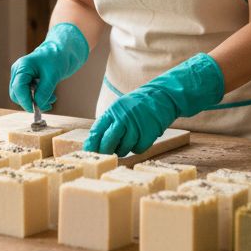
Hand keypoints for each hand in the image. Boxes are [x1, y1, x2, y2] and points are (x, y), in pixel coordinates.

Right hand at [8, 22, 88, 111]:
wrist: (63, 50)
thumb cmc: (58, 58)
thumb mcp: (53, 76)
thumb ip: (44, 91)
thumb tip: (38, 105)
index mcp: (22, 66)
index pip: (18, 88)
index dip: (25, 101)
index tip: (36, 109)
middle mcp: (18, 71)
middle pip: (17, 94)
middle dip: (31, 102)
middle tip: (47, 105)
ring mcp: (21, 75)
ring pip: (22, 95)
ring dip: (36, 101)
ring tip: (52, 99)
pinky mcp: (26, 79)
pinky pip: (28, 93)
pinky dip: (37, 97)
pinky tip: (50, 96)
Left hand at [85, 53, 223, 156]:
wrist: (161, 96)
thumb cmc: (138, 104)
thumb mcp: (120, 108)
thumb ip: (109, 122)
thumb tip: (96, 142)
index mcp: (113, 111)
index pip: (97, 131)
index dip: (91, 144)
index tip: (89, 152)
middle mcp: (123, 119)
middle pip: (108, 143)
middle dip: (106, 151)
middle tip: (107, 154)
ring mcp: (136, 127)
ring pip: (123, 149)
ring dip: (123, 150)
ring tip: (127, 141)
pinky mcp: (148, 134)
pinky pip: (137, 149)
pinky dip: (137, 147)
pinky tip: (139, 139)